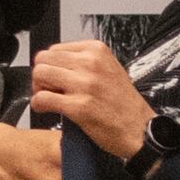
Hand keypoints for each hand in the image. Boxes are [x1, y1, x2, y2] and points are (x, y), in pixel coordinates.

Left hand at [26, 40, 153, 162]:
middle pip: (44, 59)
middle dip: (41, 75)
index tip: (55, 78)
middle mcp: (90, 63)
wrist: (140, 130)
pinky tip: (46, 110)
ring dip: (38, 88)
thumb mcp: (108, 69)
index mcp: (96, 51)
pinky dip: (38, 105)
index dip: (51, 65)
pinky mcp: (78, 106)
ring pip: (40, 74)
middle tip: (47, 89)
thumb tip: (55, 64)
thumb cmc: (124, 104)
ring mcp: (84, 84)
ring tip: (48, 99)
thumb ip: (84, 62)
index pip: (55, 49)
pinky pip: (42, 98)